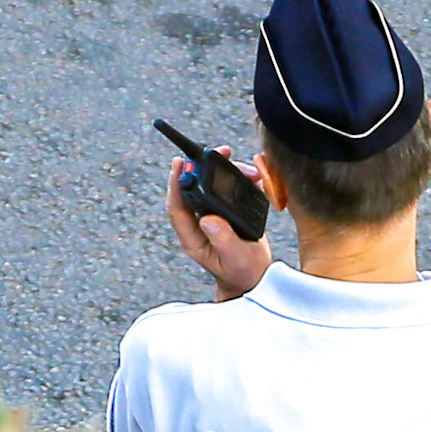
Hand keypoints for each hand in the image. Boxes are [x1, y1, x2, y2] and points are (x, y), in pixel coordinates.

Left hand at [168, 155, 270, 299]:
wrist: (255, 279)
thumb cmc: (243, 273)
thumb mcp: (235, 258)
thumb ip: (222, 240)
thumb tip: (208, 218)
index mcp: (193, 238)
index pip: (177, 207)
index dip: (175, 183)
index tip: (180, 162)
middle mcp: (198, 225)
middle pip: (193, 190)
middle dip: (203, 168)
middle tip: (219, 152)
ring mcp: (211, 218)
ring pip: (212, 187)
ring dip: (228, 174)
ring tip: (250, 171)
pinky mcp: (225, 213)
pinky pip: (227, 191)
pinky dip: (239, 180)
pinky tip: (253, 178)